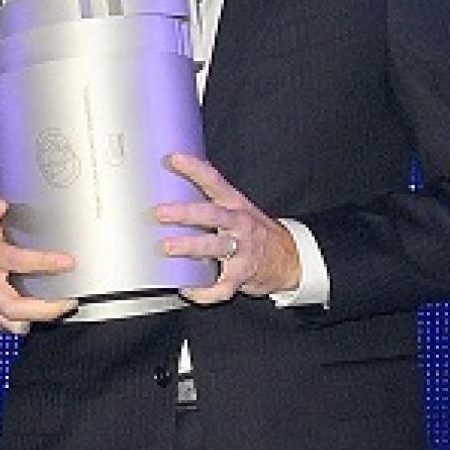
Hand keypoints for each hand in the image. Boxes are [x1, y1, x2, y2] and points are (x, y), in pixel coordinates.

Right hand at [0, 193, 76, 332]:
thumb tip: (0, 206)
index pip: (15, 261)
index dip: (43, 262)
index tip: (68, 262)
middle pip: (13, 306)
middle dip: (44, 308)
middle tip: (69, 301)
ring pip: (10, 323)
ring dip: (38, 319)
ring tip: (60, 307)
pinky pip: (4, 328)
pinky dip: (24, 324)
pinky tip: (41, 313)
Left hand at [155, 153, 300, 303]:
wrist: (289, 259)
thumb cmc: (255, 232)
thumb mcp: (239, 209)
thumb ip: (213, 202)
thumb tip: (175, 189)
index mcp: (236, 204)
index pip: (215, 181)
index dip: (195, 169)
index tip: (175, 158)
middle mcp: (239, 225)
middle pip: (212, 215)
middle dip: (185, 213)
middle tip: (161, 212)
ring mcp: (242, 250)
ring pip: (214, 247)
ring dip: (190, 246)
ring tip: (167, 247)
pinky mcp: (242, 275)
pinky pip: (221, 286)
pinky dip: (202, 290)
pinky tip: (186, 288)